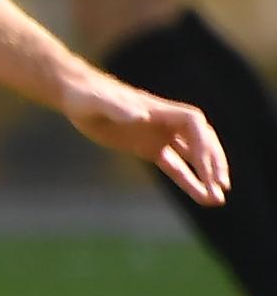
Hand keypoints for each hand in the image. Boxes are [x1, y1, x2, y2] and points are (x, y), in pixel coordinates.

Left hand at [64, 71, 229, 204]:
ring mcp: (160, 136)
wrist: (76, 97)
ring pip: (193, 157)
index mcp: (160, 110)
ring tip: (217, 199)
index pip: (195, 124)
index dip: (204, 144)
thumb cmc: (87, 96)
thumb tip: (142, 116)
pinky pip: (175, 167)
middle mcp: (166, 123)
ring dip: (206, 175)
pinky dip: (188, 181)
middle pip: (202, 141)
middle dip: (213, 162)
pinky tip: (202, 197)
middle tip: (220, 186)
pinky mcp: (149, 149)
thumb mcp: (99, 102)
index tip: (205, 166)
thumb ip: (119, 108)